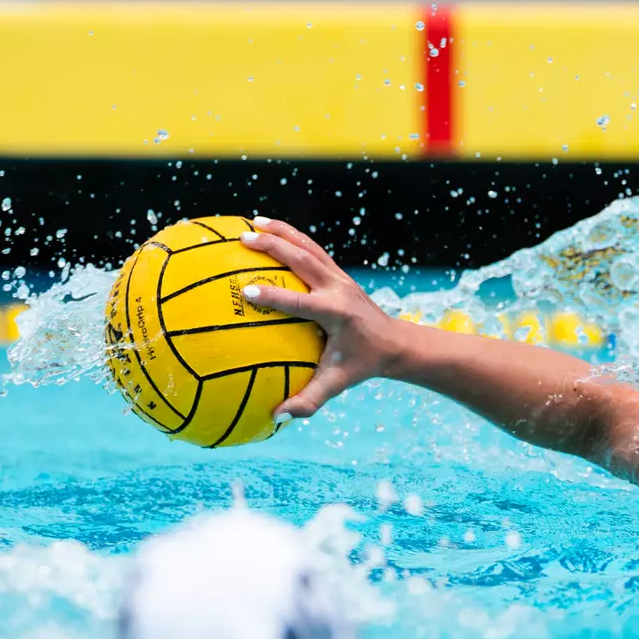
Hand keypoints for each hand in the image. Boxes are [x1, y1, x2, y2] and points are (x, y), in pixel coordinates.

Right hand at [237, 217, 404, 420]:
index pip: (301, 302)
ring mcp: (340, 277)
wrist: (395, 342)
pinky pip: (312, 249)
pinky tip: (269, 230)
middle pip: (304, 260)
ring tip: (252, 221)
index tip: (247, 292)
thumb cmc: (363, 364)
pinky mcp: (338, 273)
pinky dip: (291, 237)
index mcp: (336, 313)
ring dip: (281, 232)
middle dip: (273, 247)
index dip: (275, 296)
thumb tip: (277, 417)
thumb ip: (310, 399)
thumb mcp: (338, 382)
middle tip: (242, 239)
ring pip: (309, 247)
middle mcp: (338, 289)